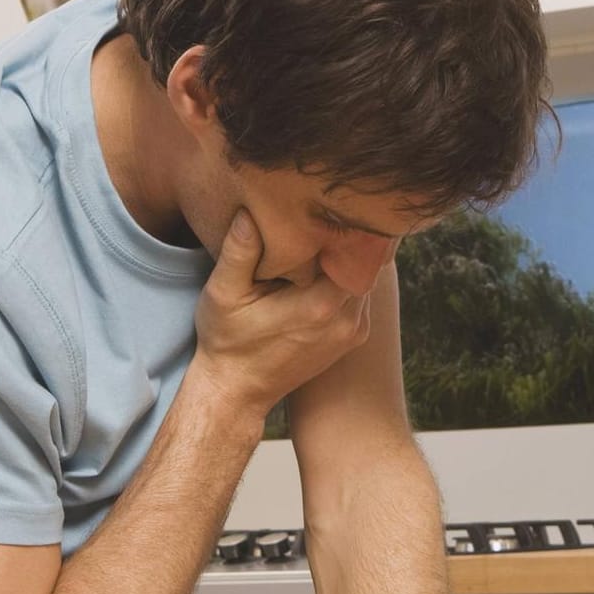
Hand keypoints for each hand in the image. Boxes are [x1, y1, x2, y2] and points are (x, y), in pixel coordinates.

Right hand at [192, 209, 371, 415]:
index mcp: (321, 304)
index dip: (347, 224)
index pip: (358, 250)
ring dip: (353, 259)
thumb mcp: (224, 293)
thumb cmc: (227, 341)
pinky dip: (350, 278)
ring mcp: (353, 331)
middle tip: (333, 209)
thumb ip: (240, 251)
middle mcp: (346, 319)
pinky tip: (327, 265)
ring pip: (369, 279)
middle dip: (352, 238)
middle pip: (369, 263)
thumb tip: (250, 211)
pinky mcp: (352, 337)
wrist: (238, 390)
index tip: (331, 203)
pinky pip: (362, 297)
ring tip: (329, 233)